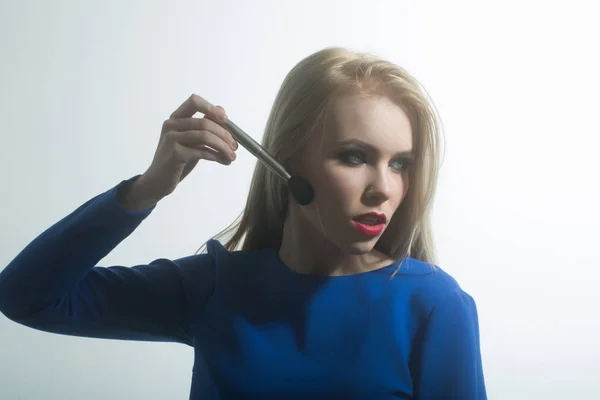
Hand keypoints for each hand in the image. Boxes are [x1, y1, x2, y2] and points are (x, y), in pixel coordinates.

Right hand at [121, 94, 237, 208]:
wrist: (159, 181)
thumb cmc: (177, 160)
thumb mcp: (191, 141)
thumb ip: (204, 126)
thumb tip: (222, 110)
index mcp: (176, 118)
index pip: (194, 102)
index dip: (212, 108)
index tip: (225, 119)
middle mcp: (171, 125)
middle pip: (205, 123)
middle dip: (224, 134)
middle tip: (235, 146)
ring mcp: (171, 139)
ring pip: (205, 137)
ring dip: (223, 147)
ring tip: (232, 156)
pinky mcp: (175, 154)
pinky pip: (202, 152)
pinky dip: (217, 156)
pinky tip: (224, 161)